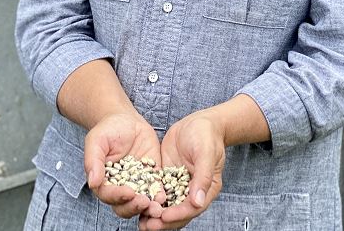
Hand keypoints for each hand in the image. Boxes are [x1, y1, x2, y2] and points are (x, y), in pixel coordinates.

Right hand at [84, 112, 166, 219]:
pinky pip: (155, 190)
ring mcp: (137, 184)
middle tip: (144, 202)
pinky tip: (164, 197)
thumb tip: (92, 183)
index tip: (128, 193)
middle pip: (125, 206)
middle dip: (134, 207)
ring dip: (148, 208)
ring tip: (157, 207)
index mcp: (103, 182)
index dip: (118, 197)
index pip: (108, 195)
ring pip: (141, 203)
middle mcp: (119, 187)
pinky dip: (159, 196)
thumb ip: (93, 161)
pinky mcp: (151, 177)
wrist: (126, 120)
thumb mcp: (97, 141)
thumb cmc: (107, 130)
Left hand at [140, 112, 224, 230]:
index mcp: (206, 189)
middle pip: (178, 212)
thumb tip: (197, 202)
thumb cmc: (206, 135)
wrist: (199, 122)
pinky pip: (158, 193)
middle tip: (148, 226)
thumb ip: (202, 176)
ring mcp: (178, 185)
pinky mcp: (167, 177)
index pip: (192, 207)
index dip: (177, 214)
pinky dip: (149, 201)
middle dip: (163, 221)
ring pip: (167, 206)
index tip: (163, 217)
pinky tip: (137, 205)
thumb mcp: (206, 152)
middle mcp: (193, 191)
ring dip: (155, 215)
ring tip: (141, 223)